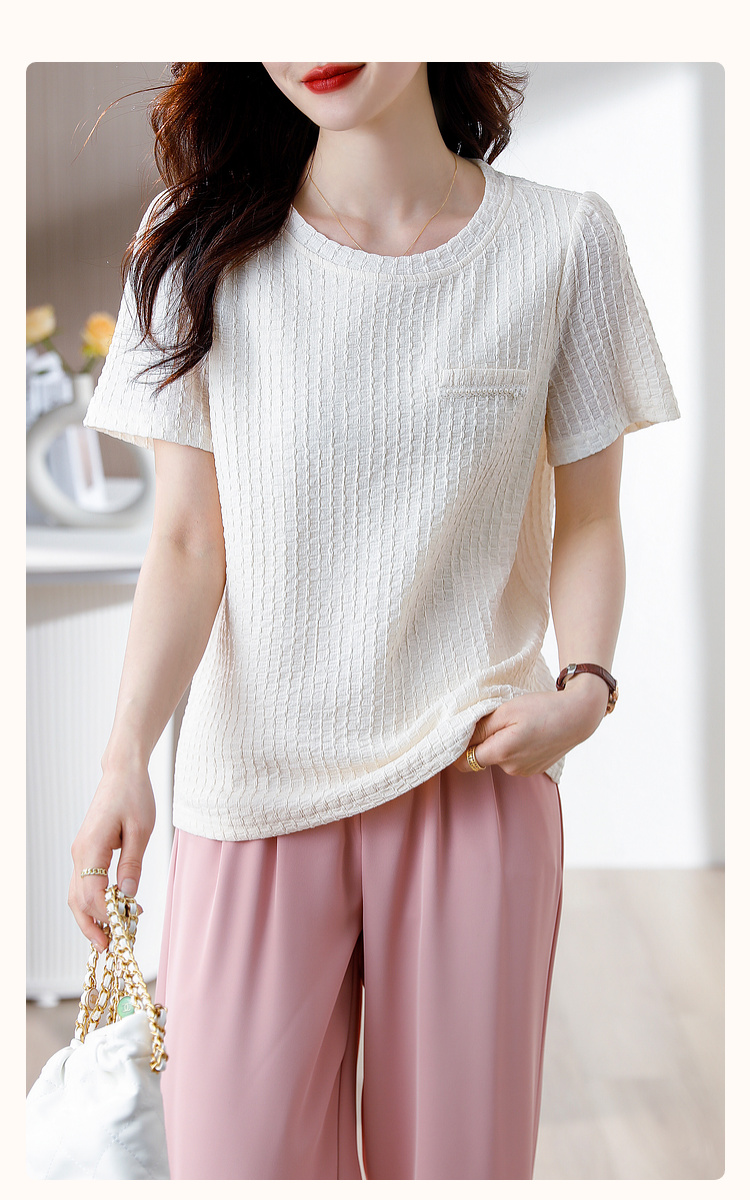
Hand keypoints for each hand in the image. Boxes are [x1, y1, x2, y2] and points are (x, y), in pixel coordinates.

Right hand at [68, 764, 155, 950]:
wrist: (122, 772)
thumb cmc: (134, 795)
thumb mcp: (141, 830)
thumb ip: (132, 864)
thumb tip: (127, 896)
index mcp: (91, 847)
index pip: (91, 892)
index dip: (105, 915)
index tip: (121, 931)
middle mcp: (79, 853)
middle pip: (77, 900)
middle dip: (91, 926)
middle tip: (109, 948)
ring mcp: (80, 853)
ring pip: (76, 894)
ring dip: (91, 917)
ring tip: (110, 937)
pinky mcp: (87, 851)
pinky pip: (85, 883)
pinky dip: (95, 901)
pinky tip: (114, 909)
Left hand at [453, 675, 610, 776]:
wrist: (578, 716)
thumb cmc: (542, 708)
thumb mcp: (506, 710)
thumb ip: (480, 728)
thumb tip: (460, 739)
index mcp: (502, 753)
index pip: (464, 761)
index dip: (460, 748)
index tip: (463, 732)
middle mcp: (511, 768)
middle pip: (482, 758)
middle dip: (483, 741)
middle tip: (496, 719)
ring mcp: (524, 771)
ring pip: (499, 758)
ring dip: (500, 744)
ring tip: (517, 724)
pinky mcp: (534, 770)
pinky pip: (513, 760)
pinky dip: (514, 748)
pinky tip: (527, 733)